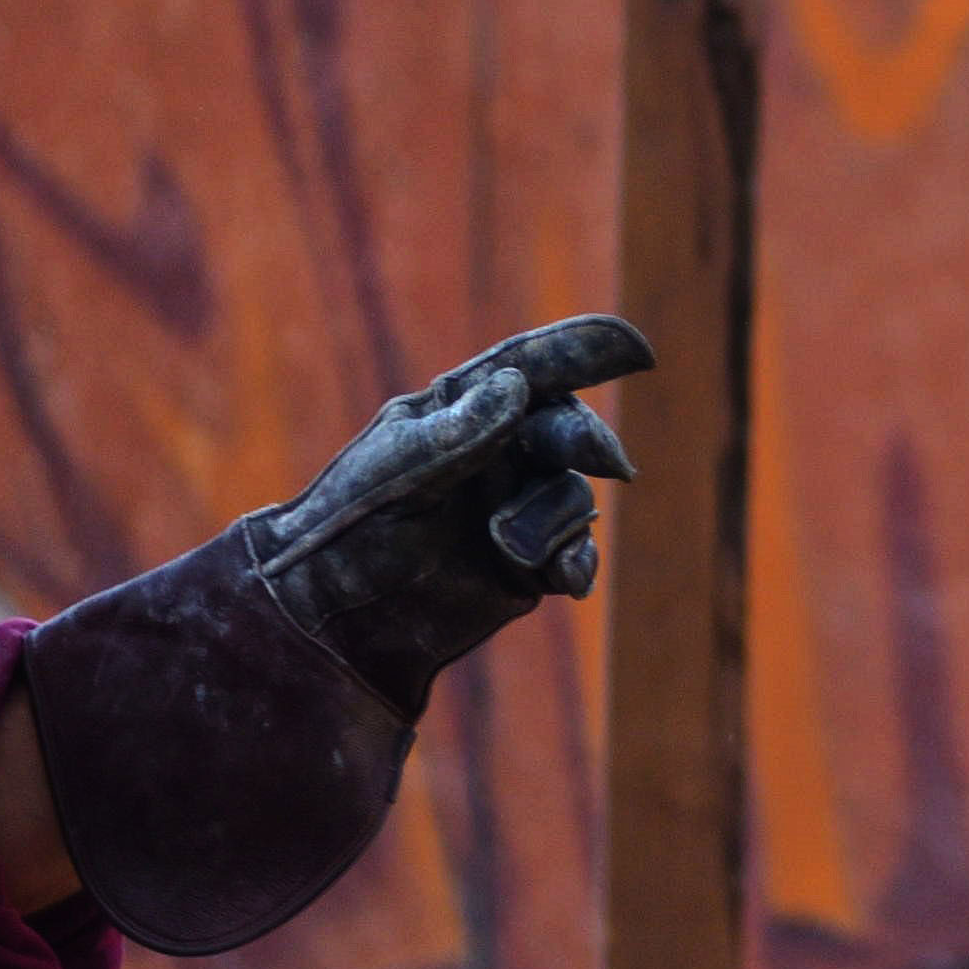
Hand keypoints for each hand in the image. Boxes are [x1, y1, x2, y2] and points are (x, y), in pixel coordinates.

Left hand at [246, 313, 649, 711]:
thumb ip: (458, 431)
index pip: (533, 368)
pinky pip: (574, 554)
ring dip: (553, 519)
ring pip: (571, 497)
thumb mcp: (395, 471)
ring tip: (506, 545)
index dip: (587, 351)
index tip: (638, 351)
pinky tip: (569, 581)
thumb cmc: (347, 527)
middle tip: (609, 463)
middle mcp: (498, 453)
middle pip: (568, 431)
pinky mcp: (526, 566)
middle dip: (587, 442)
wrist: (330, 617)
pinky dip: (578, 562)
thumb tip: (516, 384)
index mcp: (463, 410)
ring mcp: (516, 508)